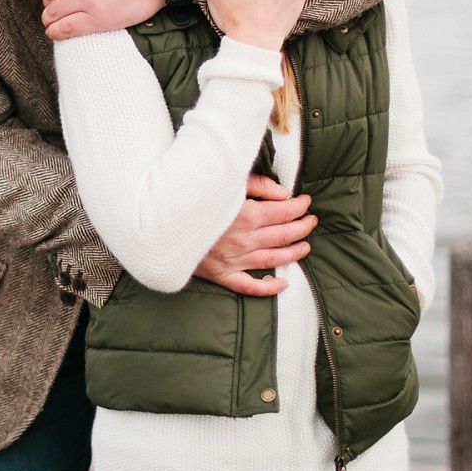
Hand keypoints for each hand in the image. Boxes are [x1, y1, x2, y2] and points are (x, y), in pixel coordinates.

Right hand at [193, 174, 316, 295]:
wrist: (159, 225)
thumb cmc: (192, 198)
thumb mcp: (225, 183)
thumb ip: (257, 186)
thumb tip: (283, 195)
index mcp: (246, 215)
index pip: (284, 212)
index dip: (299, 207)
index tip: (306, 202)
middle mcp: (244, 240)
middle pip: (284, 235)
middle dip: (302, 227)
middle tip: (312, 221)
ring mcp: (234, 260)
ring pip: (273, 259)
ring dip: (294, 253)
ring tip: (305, 246)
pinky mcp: (221, 275)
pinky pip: (249, 286)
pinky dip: (268, 287)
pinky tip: (282, 283)